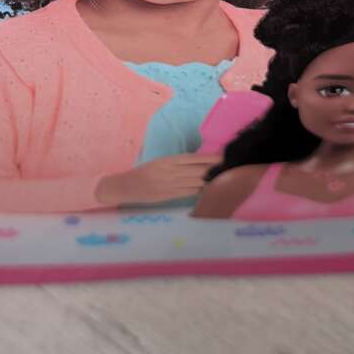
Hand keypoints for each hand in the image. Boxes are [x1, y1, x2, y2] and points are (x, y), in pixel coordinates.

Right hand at [95, 154, 220, 205]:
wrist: (126, 186)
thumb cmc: (143, 172)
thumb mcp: (158, 163)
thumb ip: (175, 163)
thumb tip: (196, 163)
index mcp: (167, 161)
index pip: (192, 159)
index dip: (208, 158)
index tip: (221, 157)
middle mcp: (170, 172)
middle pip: (197, 171)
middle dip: (212, 170)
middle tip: (227, 168)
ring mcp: (170, 185)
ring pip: (195, 182)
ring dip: (208, 181)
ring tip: (220, 178)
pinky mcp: (169, 196)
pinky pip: (188, 193)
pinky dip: (199, 190)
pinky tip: (206, 189)